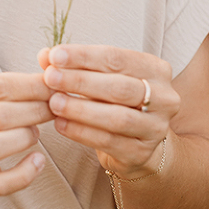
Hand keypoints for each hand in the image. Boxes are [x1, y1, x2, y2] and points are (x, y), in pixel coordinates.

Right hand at [0, 72, 52, 195]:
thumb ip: (5, 86)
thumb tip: (49, 80)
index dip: (30, 86)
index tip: (53, 87)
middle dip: (34, 110)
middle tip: (54, 108)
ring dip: (26, 137)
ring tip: (36, 131)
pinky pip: (0, 184)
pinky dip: (25, 174)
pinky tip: (38, 160)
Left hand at [39, 44, 178, 177]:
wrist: (136, 141)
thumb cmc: (115, 101)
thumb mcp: (99, 78)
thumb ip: (74, 66)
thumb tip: (45, 55)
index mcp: (155, 69)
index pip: (117, 58)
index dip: (84, 56)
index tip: (55, 55)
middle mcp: (164, 97)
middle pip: (119, 87)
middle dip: (81, 81)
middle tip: (50, 78)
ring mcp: (156, 128)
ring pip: (117, 117)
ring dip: (81, 109)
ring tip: (53, 102)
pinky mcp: (142, 153)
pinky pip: (109, 142)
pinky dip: (82, 132)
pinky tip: (61, 124)